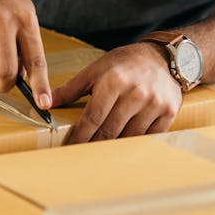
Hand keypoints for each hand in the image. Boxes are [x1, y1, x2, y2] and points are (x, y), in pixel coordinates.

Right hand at [0, 0, 50, 105]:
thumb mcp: (24, 14)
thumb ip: (26, 45)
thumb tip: (24, 77)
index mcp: (24, 19)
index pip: (36, 59)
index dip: (40, 85)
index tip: (44, 103)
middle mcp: (2, 22)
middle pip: (6, 70)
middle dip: (6, 83)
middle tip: (6, 83)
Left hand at [49, 43, 181, 144]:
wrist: (162, 57)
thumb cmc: (124, 64)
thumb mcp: (96, 69)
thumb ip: (71, 88)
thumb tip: (45, 102)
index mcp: (113, 81)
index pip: (93, 117)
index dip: (80, 136)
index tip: (70, 149)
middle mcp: (135, 92)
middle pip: (110, 130)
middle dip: (94, 145)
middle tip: (82, 158)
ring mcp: (154, 103)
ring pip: (129, 137)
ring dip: (115, 147)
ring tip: (102, 156)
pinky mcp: (169, 111)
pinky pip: (150, 137)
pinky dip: (136, 143)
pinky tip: (126, 148)